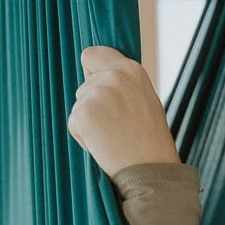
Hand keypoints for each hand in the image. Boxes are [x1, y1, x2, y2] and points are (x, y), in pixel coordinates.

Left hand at [68, 47, 178, 175]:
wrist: (151, 170)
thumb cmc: (150, 140)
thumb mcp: (143, 99)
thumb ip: (121, 84)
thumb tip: (93, 76)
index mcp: (131, 69)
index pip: (91, 54)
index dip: (92, 73)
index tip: (101, 91)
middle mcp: (113, 76)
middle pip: (84, 85)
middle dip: (94, 104)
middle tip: (117, 125)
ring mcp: (97, 94)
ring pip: (79, 105)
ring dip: (90, 121)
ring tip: (114, 136)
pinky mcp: (84, 114)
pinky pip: (74, 123)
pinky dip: (84, 137)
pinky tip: (105, 145)